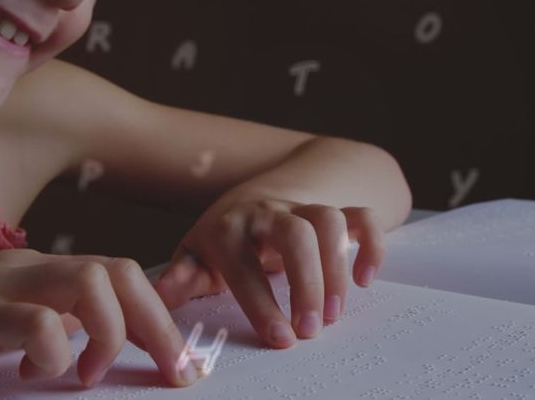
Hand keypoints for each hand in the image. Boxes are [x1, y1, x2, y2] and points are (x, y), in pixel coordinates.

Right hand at [0, 250, 200, 394]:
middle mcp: (27, 267)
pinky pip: (37, 321)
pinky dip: (54, 350)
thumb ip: (45, 320)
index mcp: (38, 270)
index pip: (121, 273)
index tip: (181, 362)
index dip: (161, 316)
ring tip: (88, 376)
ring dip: (108, 332)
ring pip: (93, 281)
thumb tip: (96, 343)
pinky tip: (36, 375)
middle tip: (174, 373)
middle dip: (160, 325)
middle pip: (122, 270)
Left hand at [154, 199, 386, 347]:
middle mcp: (267, 213)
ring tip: (336, 313)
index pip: (245, 265)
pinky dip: (371, 244)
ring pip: (329, 220)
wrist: (254, 194)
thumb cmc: (222, 238)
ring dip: (338, 268)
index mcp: (228, 228)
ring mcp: (302, 208)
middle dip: (308, 284)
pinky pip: (361, 215)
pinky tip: (365, 278)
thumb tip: (164, 293)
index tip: (281, 339)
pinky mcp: (333, 210)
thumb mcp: (194, 254)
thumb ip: (182, 276)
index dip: (263, 303)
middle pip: (296, 235)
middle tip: (314, 330)